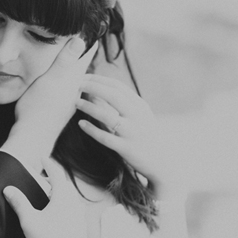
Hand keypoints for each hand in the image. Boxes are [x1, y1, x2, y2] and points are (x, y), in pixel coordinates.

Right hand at [3, 38, 97, 169]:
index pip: (84, 59)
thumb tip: (81, 39)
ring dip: (77, 73)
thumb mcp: (50, 79)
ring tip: (77, 65)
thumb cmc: (38, 107)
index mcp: (73, 80)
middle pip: (83, 71)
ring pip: (76, 83)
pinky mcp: (61, 112)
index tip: (96, 36)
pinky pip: (69, 94)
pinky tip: (64, 89)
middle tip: (88, 46)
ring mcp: (68, 103)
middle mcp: (74, 91)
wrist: (33, 137)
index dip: (88, 47)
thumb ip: (65, 60)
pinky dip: (69, 86)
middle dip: (84, 59)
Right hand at [3, 158, 96, 237]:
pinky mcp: (80, 225)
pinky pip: (72, 207)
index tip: (42, 158)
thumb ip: (19, 202)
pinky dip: (64, 203)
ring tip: (48, 193)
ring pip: (69, 196)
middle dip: (53, 178)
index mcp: (63, 196)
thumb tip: (7, 189)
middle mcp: (74, 202)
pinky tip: (56, 212)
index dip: (49, 164)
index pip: (56, 173)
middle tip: (43, 176)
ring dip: (59, 191)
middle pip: (64, 184)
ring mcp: (79, 214)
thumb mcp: (29, 219)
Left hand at [77, 74, 184, 197]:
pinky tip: (81, 124)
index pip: (117, 86)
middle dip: (94, 87)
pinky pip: (106, 138)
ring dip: (90, 108)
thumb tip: (96, 90)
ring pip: (108, 116)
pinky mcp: (126, 148)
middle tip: (76, 84)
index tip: (83, 76)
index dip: (99, 79)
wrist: (161, 161)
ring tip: (76, 102)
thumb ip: (122, 103)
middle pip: (113, 96)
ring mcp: (132, 133)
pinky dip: (92, 130)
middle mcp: (137, 117)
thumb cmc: (145, 135)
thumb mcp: (139, 115)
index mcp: (139, 106)